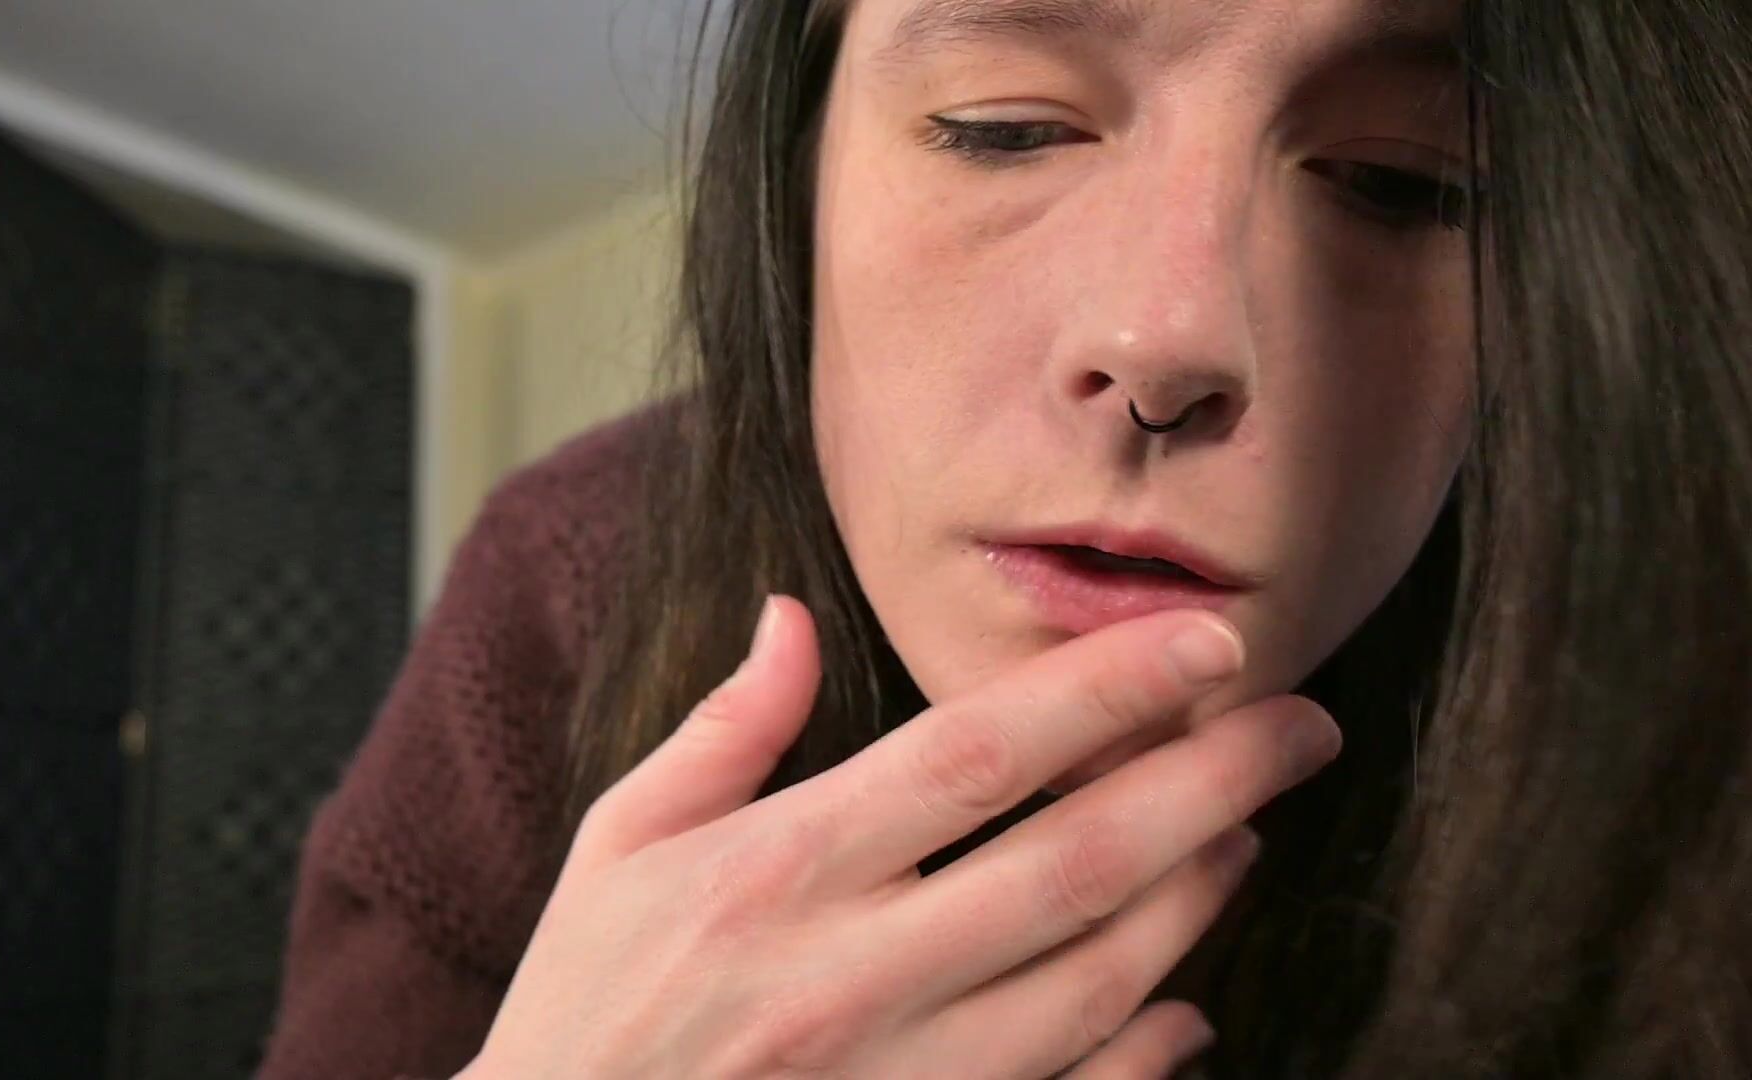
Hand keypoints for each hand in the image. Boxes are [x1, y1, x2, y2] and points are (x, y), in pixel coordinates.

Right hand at [461, 596, 1339, 1078]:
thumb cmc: (585, 1003)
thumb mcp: (617, 845)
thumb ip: (723, 729)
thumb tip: (789, 616)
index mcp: (772, 870)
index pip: (972, 754)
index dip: (1104, 692)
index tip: (1203, 644)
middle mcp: (847, 975)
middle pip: (1073, 864)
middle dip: (1211, 782)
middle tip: (1302, 727)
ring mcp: (894, 1079)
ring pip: (1095, 983)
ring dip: (1194, 901)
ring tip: (1244, 834)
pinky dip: (1147, 1053)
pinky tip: (1185, 1004)